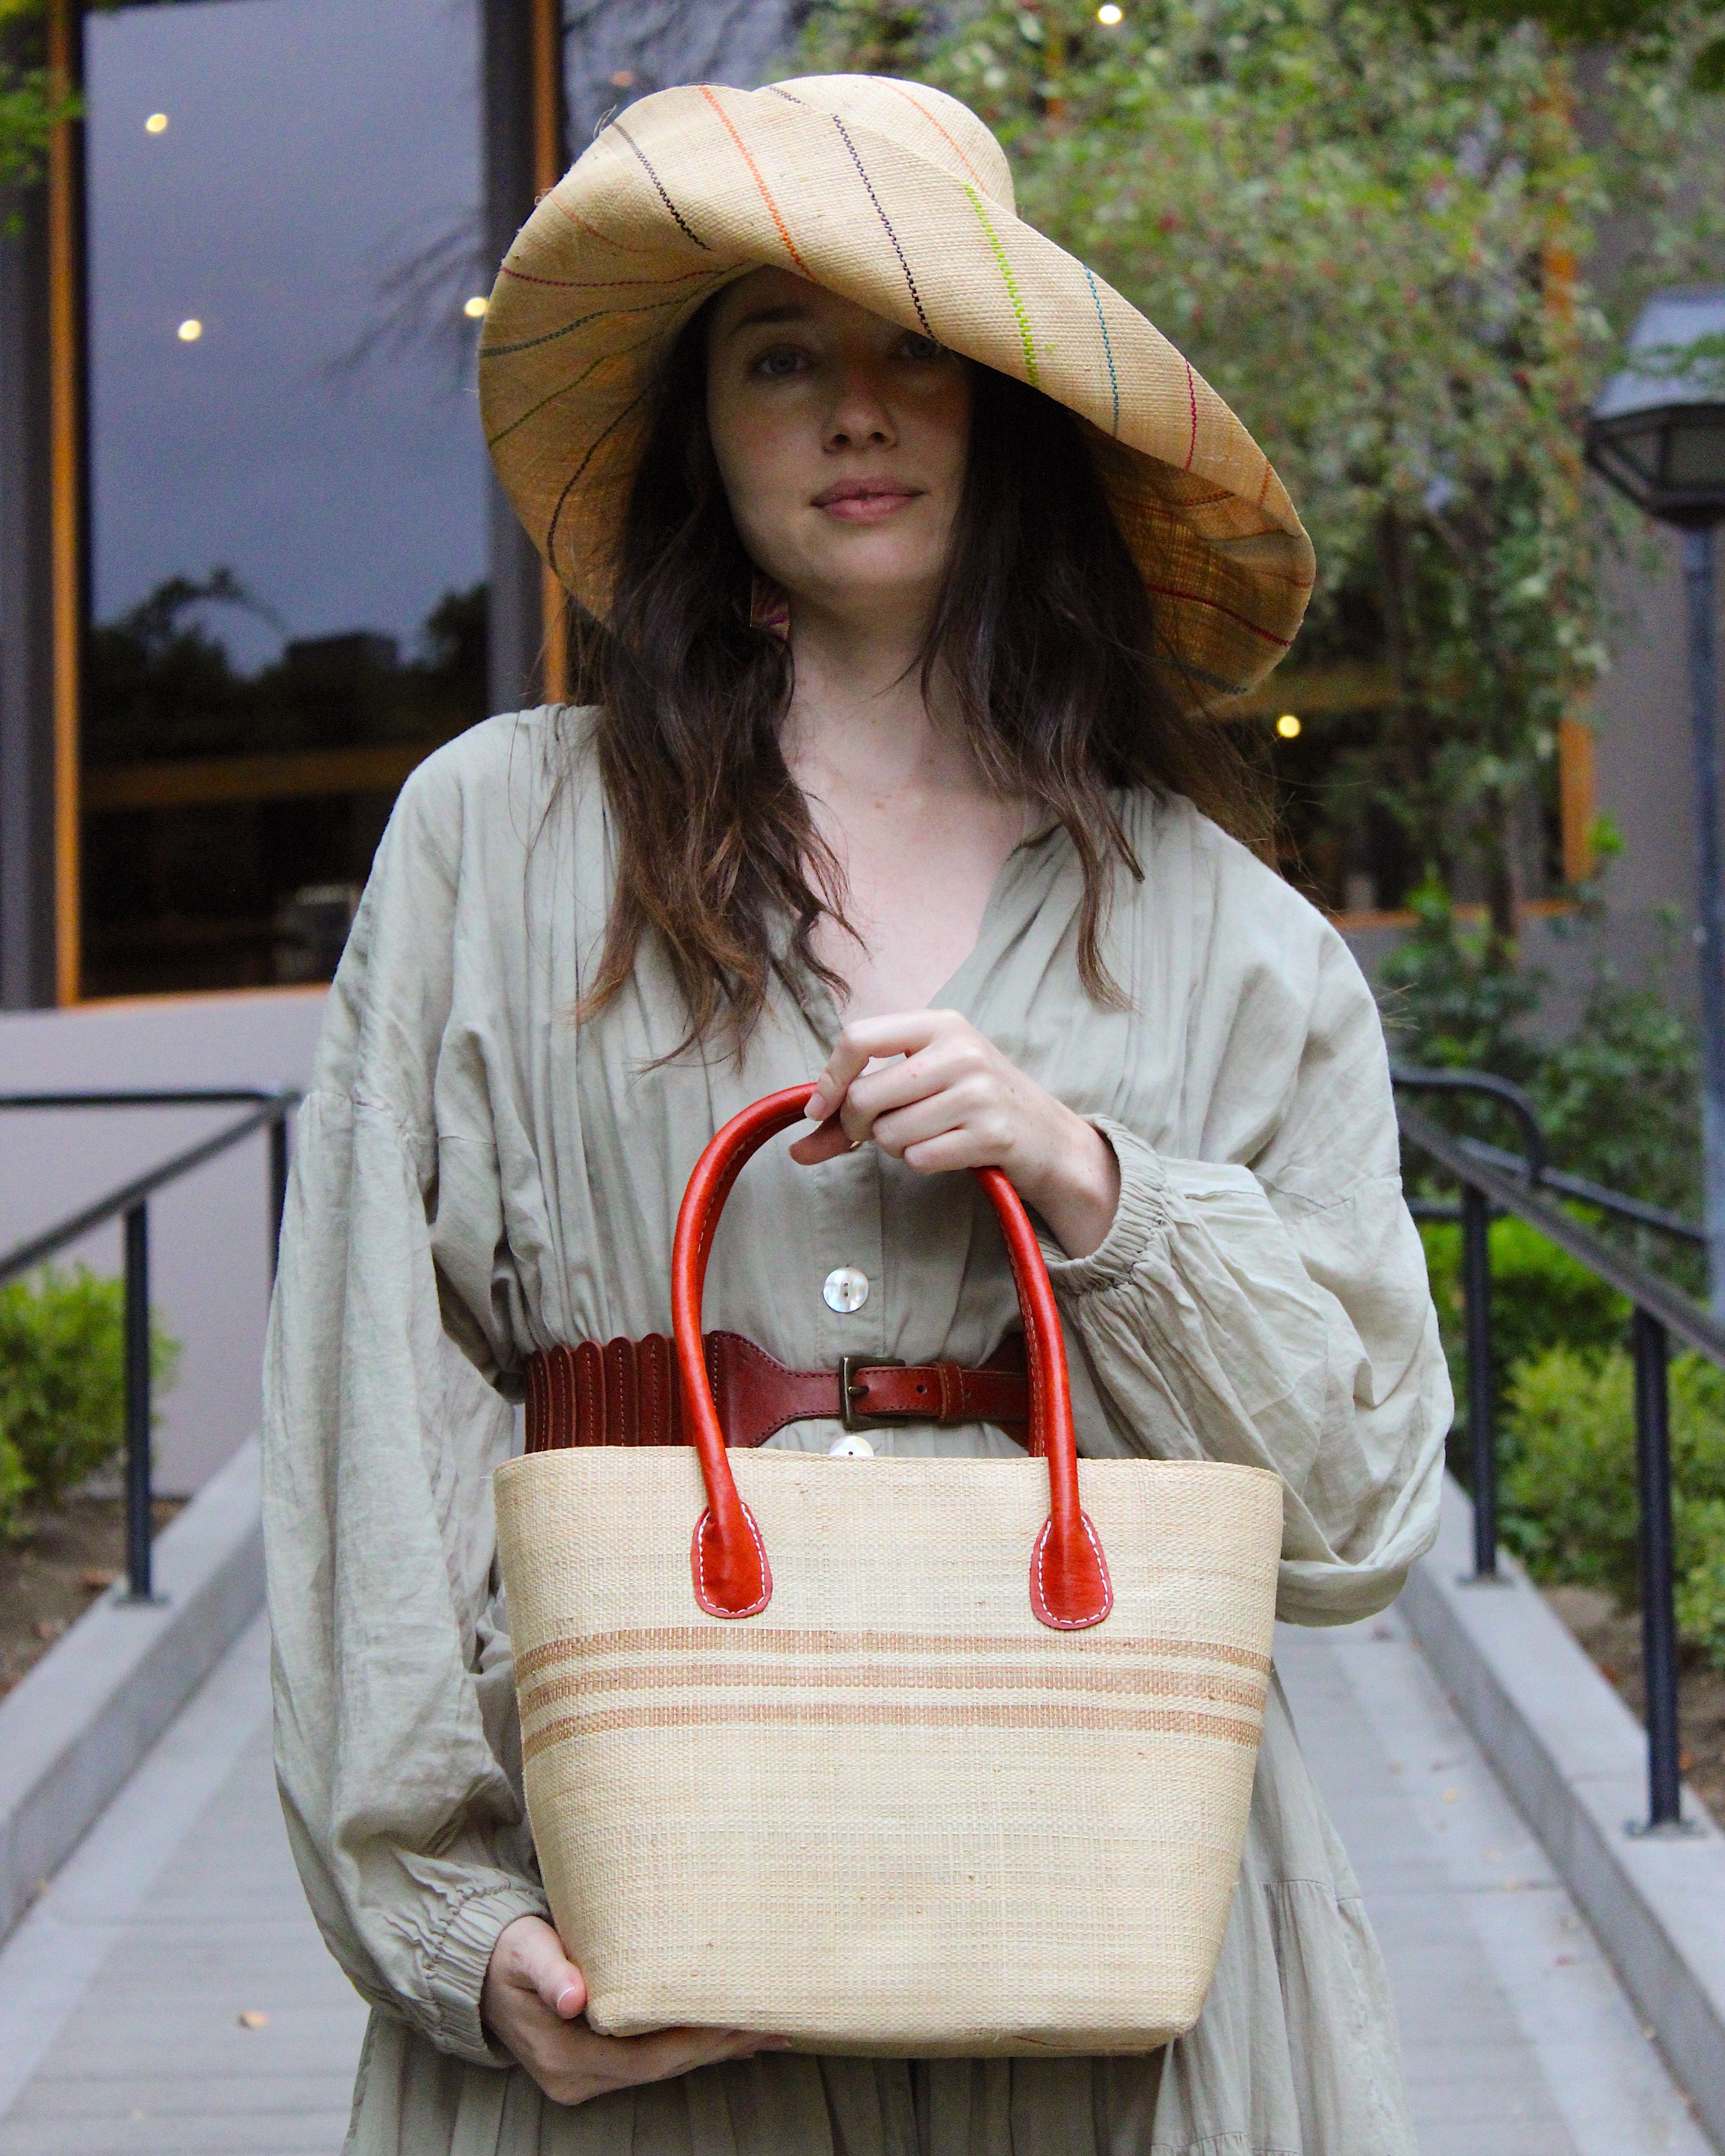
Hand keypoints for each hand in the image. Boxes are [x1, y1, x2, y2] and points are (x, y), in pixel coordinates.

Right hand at [481, 1915, 781, 2106]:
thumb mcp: (524, 1952)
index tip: (742, 2021)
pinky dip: (688, 2046)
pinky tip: (723, 2037)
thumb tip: (573, 1999)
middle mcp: (579, 2078)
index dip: (697, 2041)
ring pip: (661, 2067)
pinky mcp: (594, 2064)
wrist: (478, 1973)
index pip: (649, 2057)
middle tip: (773, 2025)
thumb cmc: (507, 1953)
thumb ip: (550, 1972)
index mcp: (566, 2058)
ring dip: (711, 2049)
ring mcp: (586, 2077)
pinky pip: (650, 2059)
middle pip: (663, 2067)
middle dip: (719, 2047)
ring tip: (763, 2032)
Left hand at [790, 1010, 1119, 1258]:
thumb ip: (857, 1109)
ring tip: (929, 1135)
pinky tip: (949, 1150)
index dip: (828, 1079)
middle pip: (865, 1095)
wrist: (1049, 1138)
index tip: (819, 1109)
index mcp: (939, 1024)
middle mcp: (960, 1050)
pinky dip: (923, 1162)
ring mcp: (979, 1092)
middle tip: (883, 1129)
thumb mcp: (924, 1083)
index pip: (858, 1038)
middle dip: (860, 1125)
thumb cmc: (974, 1104)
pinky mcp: (991, 1134)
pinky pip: (919, 1158)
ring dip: (896, 1146)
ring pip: (889, 1133)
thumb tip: (797, 1148)